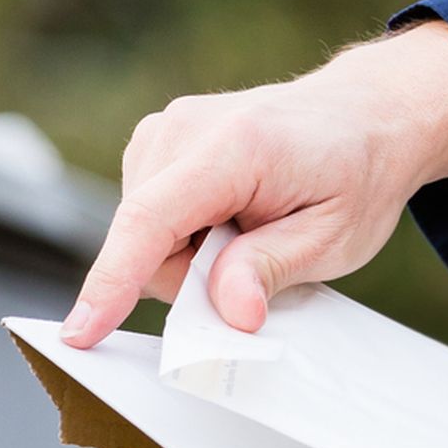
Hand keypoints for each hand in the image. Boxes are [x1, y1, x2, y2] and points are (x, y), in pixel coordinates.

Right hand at [61, 22, 447, 344]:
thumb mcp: (335, 237)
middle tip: (259, 259)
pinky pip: (149, 217)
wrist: (365, 114)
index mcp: (234, 146)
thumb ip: (271, 271)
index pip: (150, 221)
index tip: (82, 332)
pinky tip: (231, 216)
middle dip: (190, 276)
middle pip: (143, 241)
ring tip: (252, 228)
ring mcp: (165, 129)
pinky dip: (185, 234)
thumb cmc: (355, 171)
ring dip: (190, 254)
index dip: (112, 282)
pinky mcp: (157, 140)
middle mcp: (185, 127)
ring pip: (142, 234)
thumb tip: (226, 314)